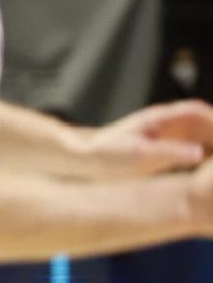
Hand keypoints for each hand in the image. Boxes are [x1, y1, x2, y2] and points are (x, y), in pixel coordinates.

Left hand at [86, 101, 212, 176]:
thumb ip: (170, 152)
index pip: (197, 111)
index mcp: (159, 119)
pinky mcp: (160, 148)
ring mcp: (163, 134)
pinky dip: (204, 154)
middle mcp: (163, 123)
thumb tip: (200, 153)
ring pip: (198, 134)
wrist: (82, 160)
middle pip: (203, 121)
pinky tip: (207, 170)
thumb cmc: (106, 156)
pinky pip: (190, 147)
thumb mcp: (140, 156)